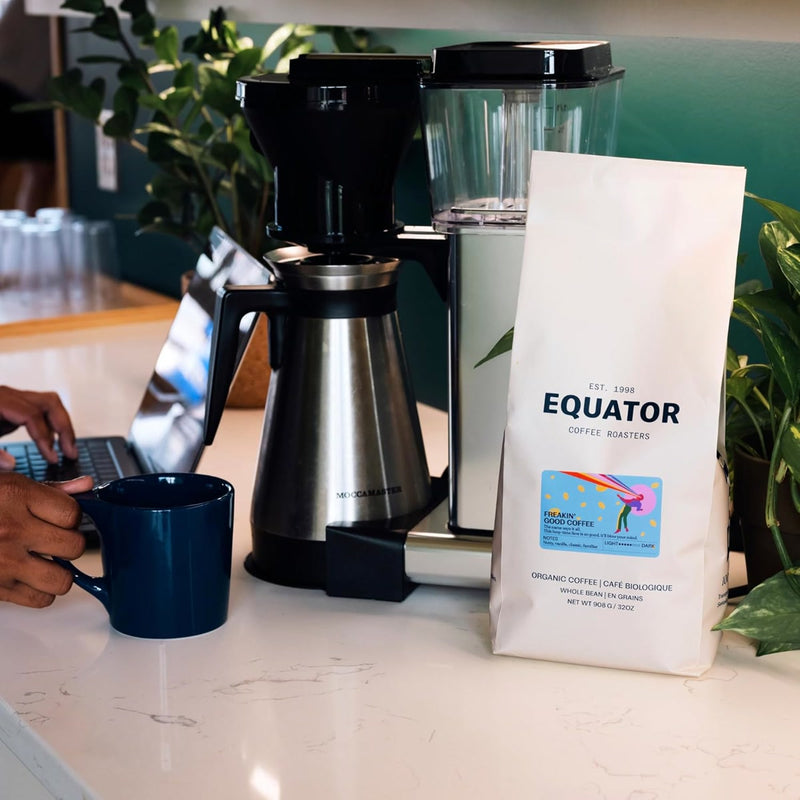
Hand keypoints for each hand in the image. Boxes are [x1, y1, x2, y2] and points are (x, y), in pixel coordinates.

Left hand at [0, 386, 77, 466]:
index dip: (45, 438)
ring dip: (62, 425)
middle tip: (70, 452)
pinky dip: (52, 425)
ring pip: (50, 403)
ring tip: (67, 448)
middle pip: (49, 403)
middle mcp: (8, 396)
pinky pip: (42, 409)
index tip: (52, 458)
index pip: (33, 415)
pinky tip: (52, 442)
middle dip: (64, 428)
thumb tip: (10, 464)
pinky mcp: (14, 405)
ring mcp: (13, 399)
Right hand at [0, 473, 92, 607]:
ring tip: (45, 561)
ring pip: (62, 580)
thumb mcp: (6, 484)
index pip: (73, 513)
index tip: (61, 516)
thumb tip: (87, 485)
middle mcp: (11, 530)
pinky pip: (40, 600)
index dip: (71, 516)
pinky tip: (29, 576)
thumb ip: (50, 489)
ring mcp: (3, 563)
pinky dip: (41, 591)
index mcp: (15, 497)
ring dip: (59, 572)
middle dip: (68, 543)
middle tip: (54, 539)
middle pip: (73, 546)